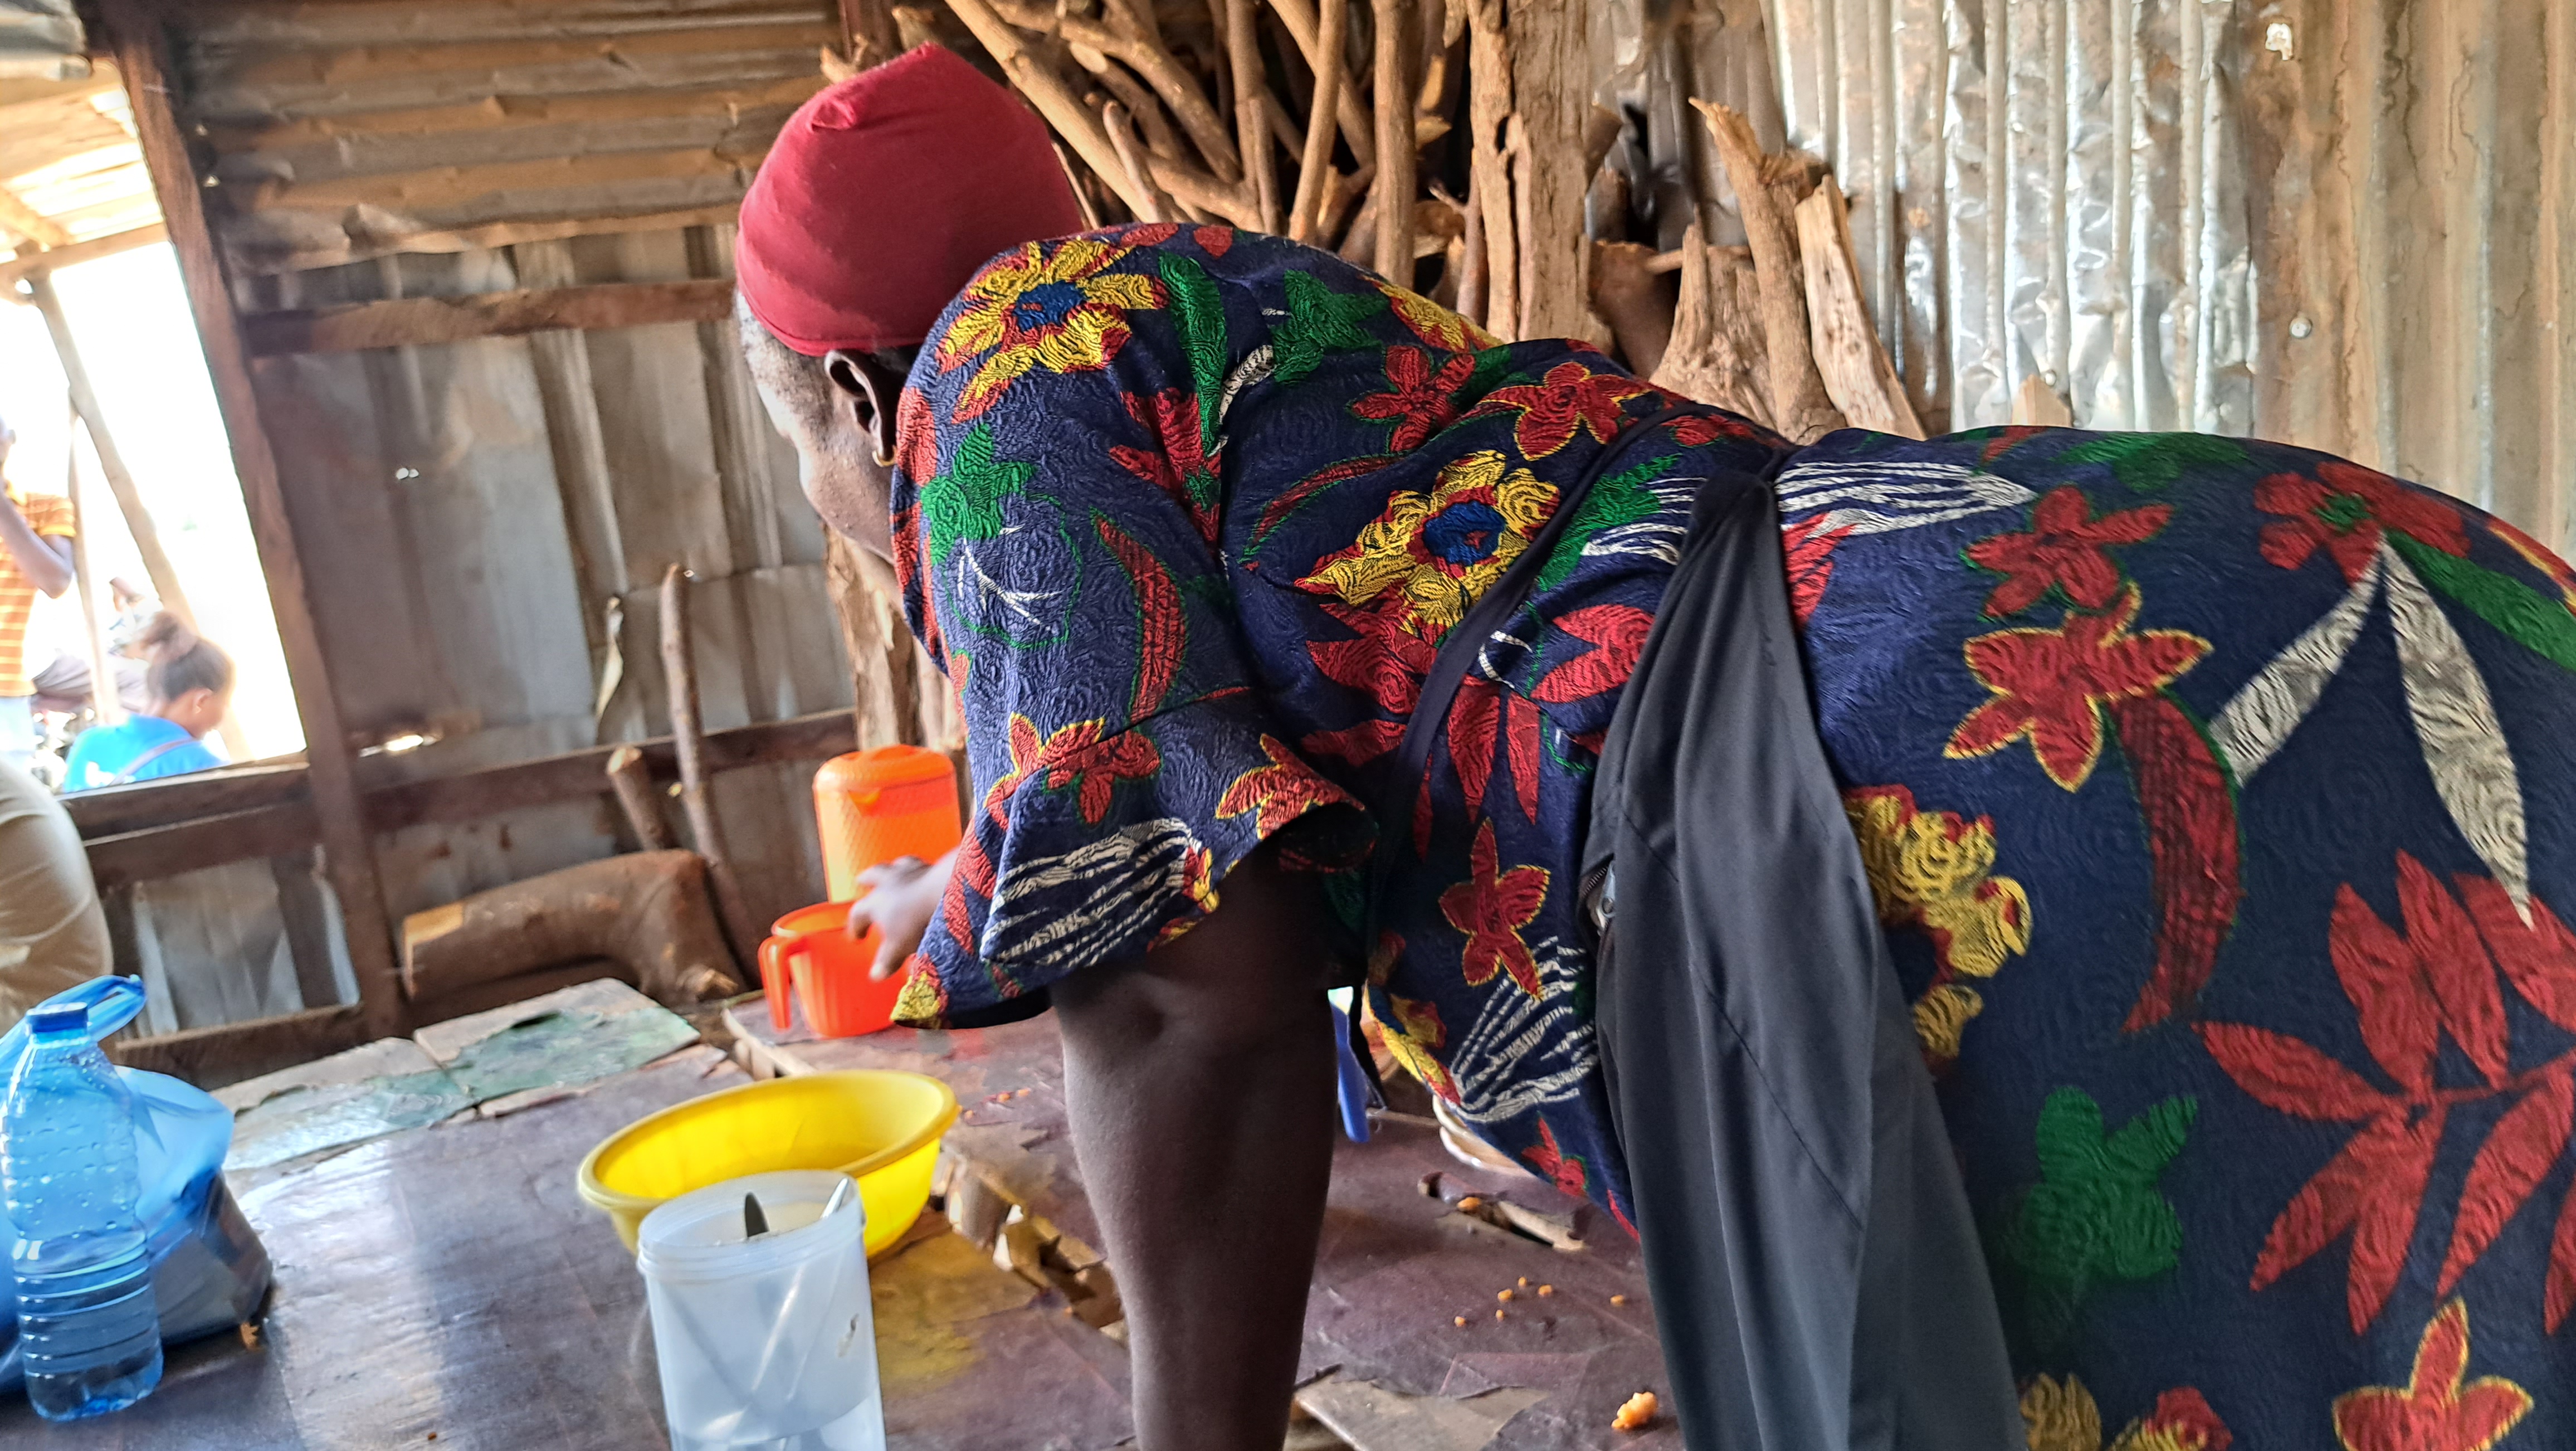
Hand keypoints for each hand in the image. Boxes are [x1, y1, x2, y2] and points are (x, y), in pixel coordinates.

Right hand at [847, 850, 955, 979]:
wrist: (945, 890)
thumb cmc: (918, 919)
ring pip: (897, 865)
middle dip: (866, 879)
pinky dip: (920, 869)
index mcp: (876, 902)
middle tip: (861, 880)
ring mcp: (912, 871)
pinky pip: (922, 864)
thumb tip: (876, 975)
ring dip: (893, 868)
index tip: (857, 937)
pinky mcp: (933, 866)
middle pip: (873, 876)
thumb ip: (887, 959)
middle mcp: (891, 881)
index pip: (858, 913)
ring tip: (894, 869)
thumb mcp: (899, 946)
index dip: (855, 925)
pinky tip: (926, 871)